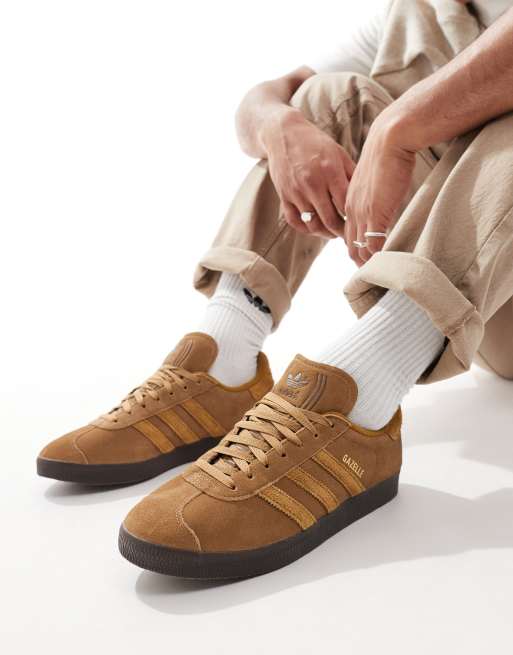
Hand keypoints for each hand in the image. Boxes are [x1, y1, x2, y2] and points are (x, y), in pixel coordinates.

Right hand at [262, 109, 355, 237]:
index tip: (360, 224)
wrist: (283, 134)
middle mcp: (312, 183)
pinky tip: (315, 228)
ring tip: (333, 233)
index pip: (345, 205)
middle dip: (342, 232)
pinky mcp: (283, 196)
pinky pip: (294, 221)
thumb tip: (367, 197)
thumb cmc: (316, 144)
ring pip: (312, 224)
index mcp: (330, 171)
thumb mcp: (339, 153)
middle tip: (349, 235)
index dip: (354, 219)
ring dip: (325, 234)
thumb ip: (352, 175)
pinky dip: (305, 229)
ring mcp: (296, 191)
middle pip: (330, 219)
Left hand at [344, 112, 415, 265]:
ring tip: (376, 277)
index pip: (347, 232)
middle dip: (358, 261)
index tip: (363, 260)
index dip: (355, 247)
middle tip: (368, 276)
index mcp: (349, 200)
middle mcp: (351, 209)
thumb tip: (383, 204)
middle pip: (350, 244)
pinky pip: (374, 242)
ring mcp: (362, 212)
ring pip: (359, 246)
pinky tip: (385, 264)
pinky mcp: (376, 212)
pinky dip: (378, 256)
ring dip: (367, 263)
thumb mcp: (374, 179)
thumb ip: (374, 195)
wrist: (390, 139)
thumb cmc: (387, 154)